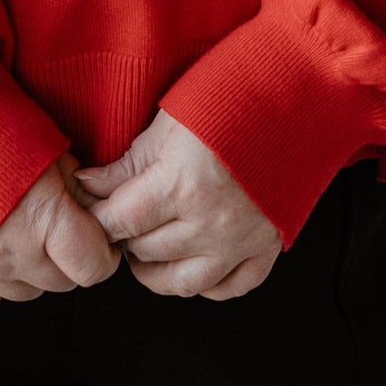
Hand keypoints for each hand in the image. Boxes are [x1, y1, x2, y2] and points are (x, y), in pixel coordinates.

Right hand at [0, 153, 120, 305]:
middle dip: (70, 255)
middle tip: (60, 220)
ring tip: (21, 224)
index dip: (103, 251)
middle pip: (64, 281)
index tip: (99, 232)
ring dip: (35, 266)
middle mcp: (14, 256)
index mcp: (43, 220)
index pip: (93, 267)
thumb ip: (72, 180)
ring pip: (29, 290)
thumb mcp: (42, 140)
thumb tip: (89, 203)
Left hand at [72, 108, 282, 299]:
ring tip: (145, 245)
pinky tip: (190, 263)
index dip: (97, 218)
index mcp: (181, 185)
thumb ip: (127, 164)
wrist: (295, 96)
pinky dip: (205, 285)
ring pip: (181, 283)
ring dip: (154, 269)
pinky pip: (229, 289)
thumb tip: (90, 186)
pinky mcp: (267, 249)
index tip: (91, 211)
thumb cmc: (231, 98)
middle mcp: (210, 222)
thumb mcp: (168, 123)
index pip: (119, 222)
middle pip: (145, 251)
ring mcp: (240, 242)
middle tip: (120, 218)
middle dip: (124, 236)